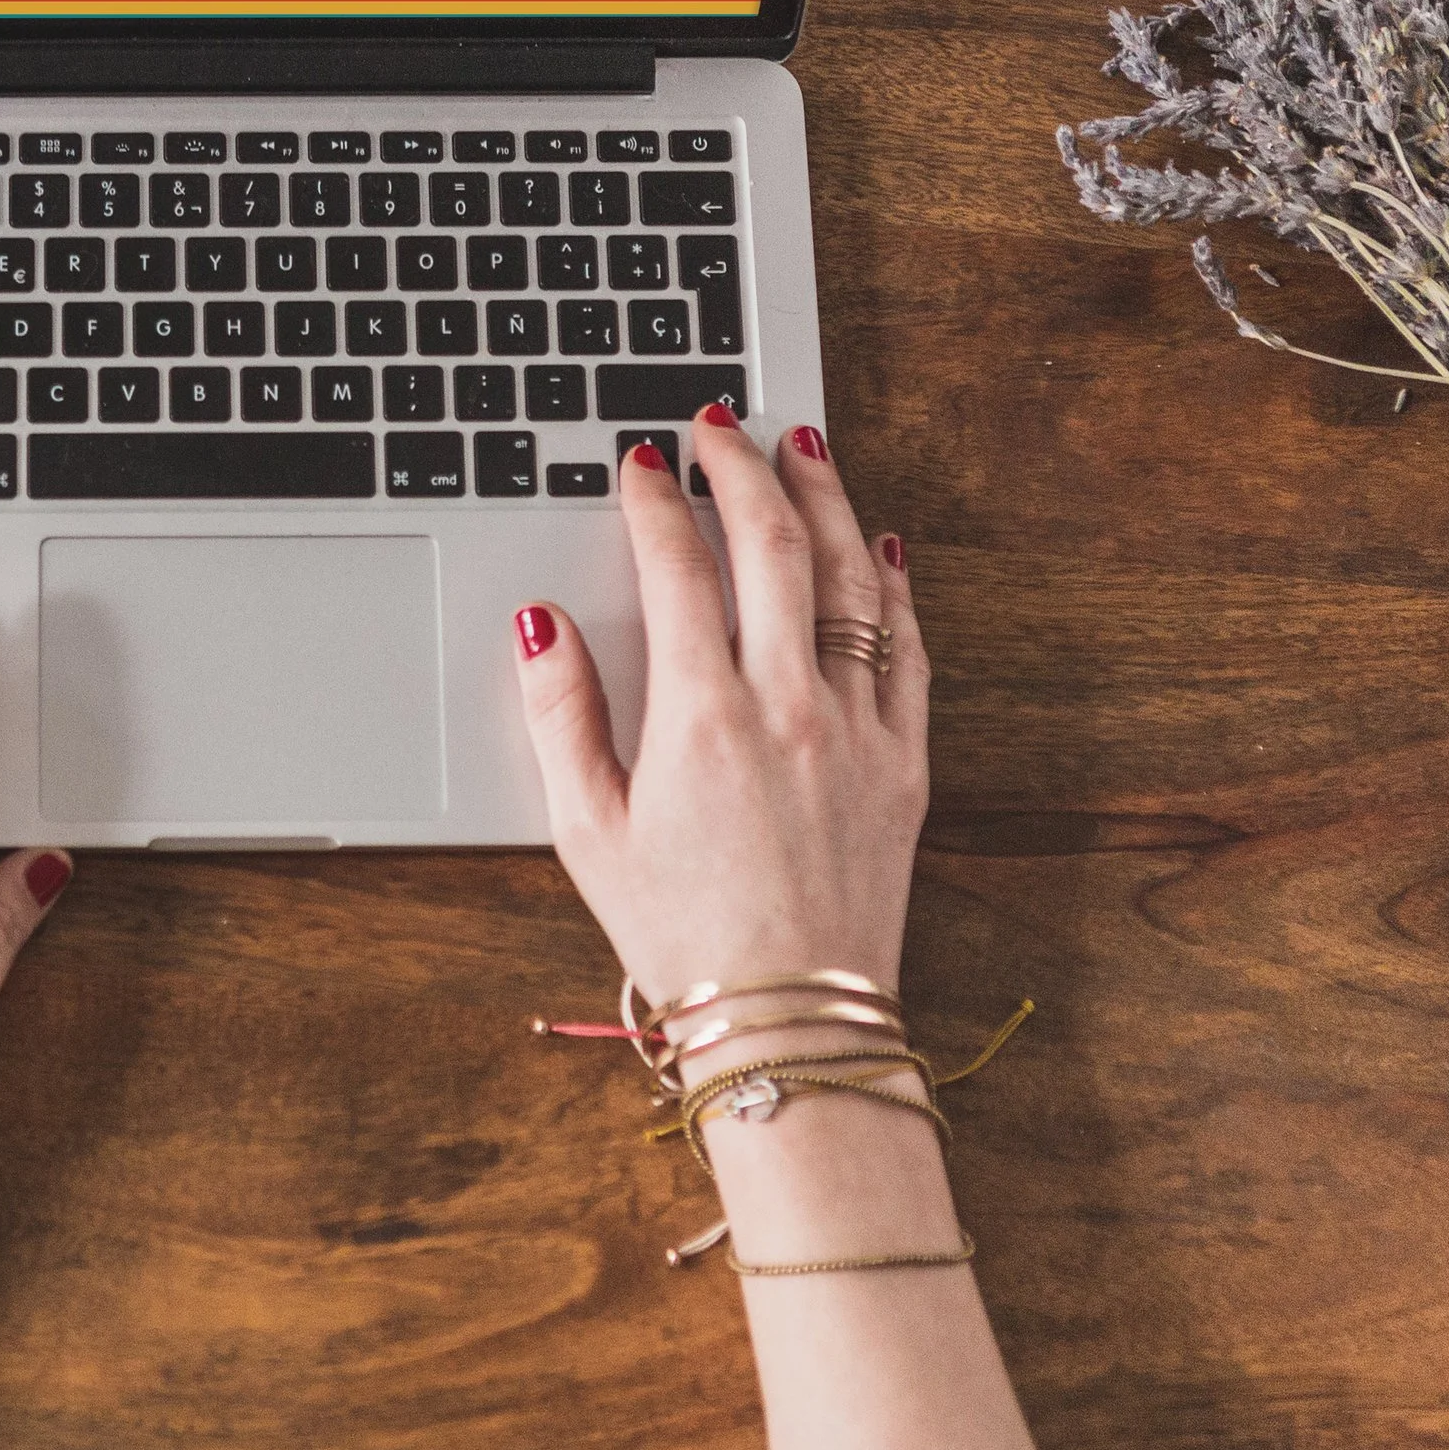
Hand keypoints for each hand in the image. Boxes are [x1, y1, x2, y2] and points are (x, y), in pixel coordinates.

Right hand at [512, 413, 925, 1014]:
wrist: (794, 1024)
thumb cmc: (681, 936)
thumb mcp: (587, 830)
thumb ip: (560, 714)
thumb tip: (540, 623)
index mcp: (701, 718)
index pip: (677, 568)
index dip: (655, 501)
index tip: (640, 463)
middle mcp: (789, 706)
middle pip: (771, 545)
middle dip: (741, 468)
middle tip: (716, 425)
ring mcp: (858, 729)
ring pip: (851, 577)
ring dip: (825, 498)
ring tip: (802, 445)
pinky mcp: (905, 761)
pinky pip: (909, 647)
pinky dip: (893, 584)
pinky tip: (879, 545)